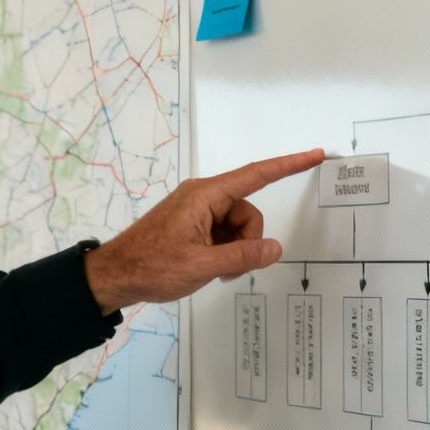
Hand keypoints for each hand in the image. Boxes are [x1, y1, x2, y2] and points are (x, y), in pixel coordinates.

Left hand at [83, 149, 324, 312]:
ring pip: (237, 226)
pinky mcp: (192, 224)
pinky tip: (209, 267)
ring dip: (235, 250)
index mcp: (205, 196)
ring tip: (213, 270)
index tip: (313, 154)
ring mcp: (197, 211)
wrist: (116, 275)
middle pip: (247, 211)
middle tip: (226, 267)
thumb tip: (275, 248)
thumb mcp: (202, 265)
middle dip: (247, 240)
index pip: (255, 175)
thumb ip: (242, 257)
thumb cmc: (152, 266)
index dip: (288, 165)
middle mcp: (202, 197)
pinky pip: (223, 233)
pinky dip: (224, 251)